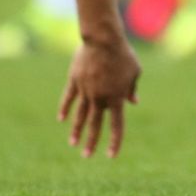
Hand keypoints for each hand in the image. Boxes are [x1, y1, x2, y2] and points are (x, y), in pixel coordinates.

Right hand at [58, 35, 141, 158]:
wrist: (103, 39)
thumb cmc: (122, 54)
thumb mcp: (134, 71)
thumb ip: (131, 89)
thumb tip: (133, 102)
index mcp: (116, 98)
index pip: (116, 125)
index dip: (115, 142)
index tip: (111, 156)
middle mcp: (100, 98)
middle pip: (95, 125)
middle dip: (91, 142)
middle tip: (86, 156)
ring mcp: (85, 90)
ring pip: (80, 116)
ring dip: (76, 131)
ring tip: (73, 143)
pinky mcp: (75, 81)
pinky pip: (68, 98)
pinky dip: (65, 109)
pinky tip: (61, 120)